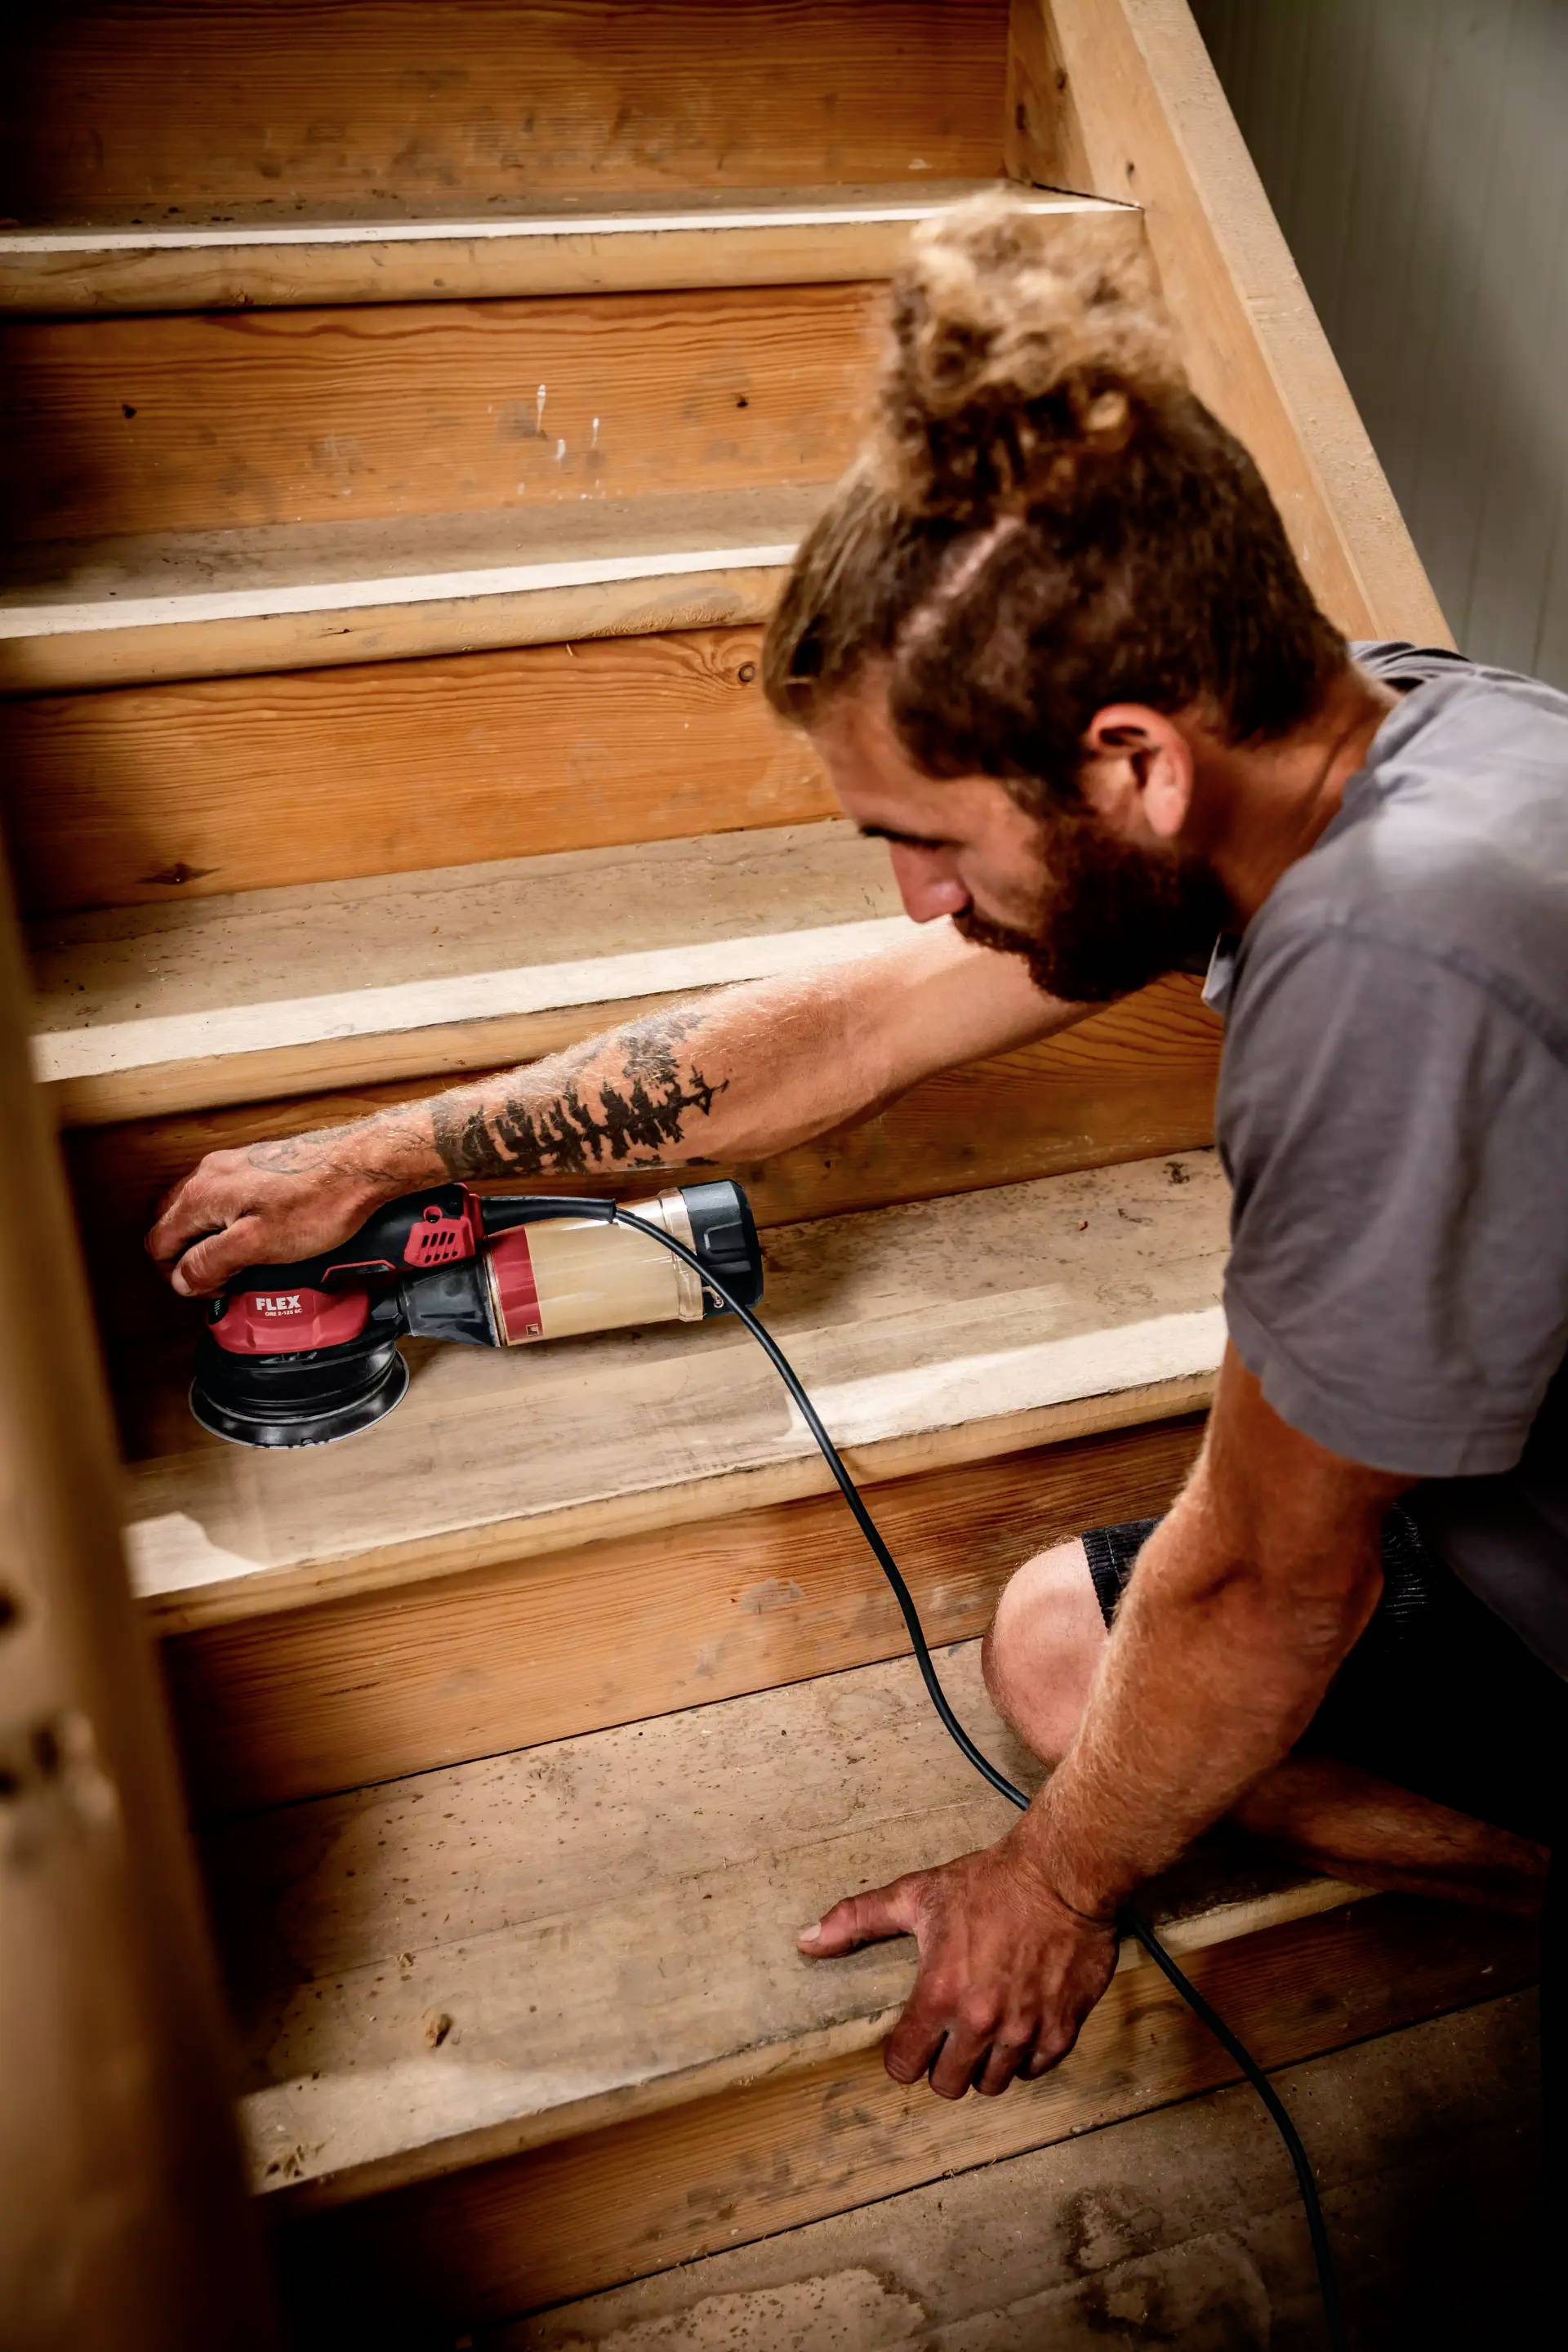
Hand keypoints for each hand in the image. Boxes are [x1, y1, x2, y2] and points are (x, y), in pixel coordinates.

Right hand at [145, 1131, 386, 1296]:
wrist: (360, 1166)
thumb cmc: (319, 1202)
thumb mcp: (258, 1245)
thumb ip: (211, 1263)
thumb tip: (180, 1280)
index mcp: (202, 1194)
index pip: (159, 1242)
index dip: (176, 1274)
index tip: (207, 1289)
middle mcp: (210, 1174)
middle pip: (173, 1223)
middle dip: (187, 1256)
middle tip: (216, 1279)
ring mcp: (233, 1166)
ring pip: (199, 1210)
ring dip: (208, 1240)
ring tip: (237, 1263)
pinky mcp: (257, 1166)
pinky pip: (226, 1199)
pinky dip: (229, 1222)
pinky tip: (256, 1237)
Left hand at [797, 1830, 1117, 2098]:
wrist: (1062, 1876)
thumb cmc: (988, 1883)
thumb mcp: (917, 1894)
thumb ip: (859, 1920)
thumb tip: (807, 1940)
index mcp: (940, 1994)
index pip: (905, 2065)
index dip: (903, 2055)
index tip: (911, 2039)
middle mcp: (981, 2022)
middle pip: (948, 2084)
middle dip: (943, 2065)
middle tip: (948, 2037)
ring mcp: (1024, 2031)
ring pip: (993, 2084)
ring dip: (984, 2064)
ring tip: (983, 2033)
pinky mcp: (1062, 2029)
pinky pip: (1035, 2070)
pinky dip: (1025, 2057)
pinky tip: (1018, 2027)